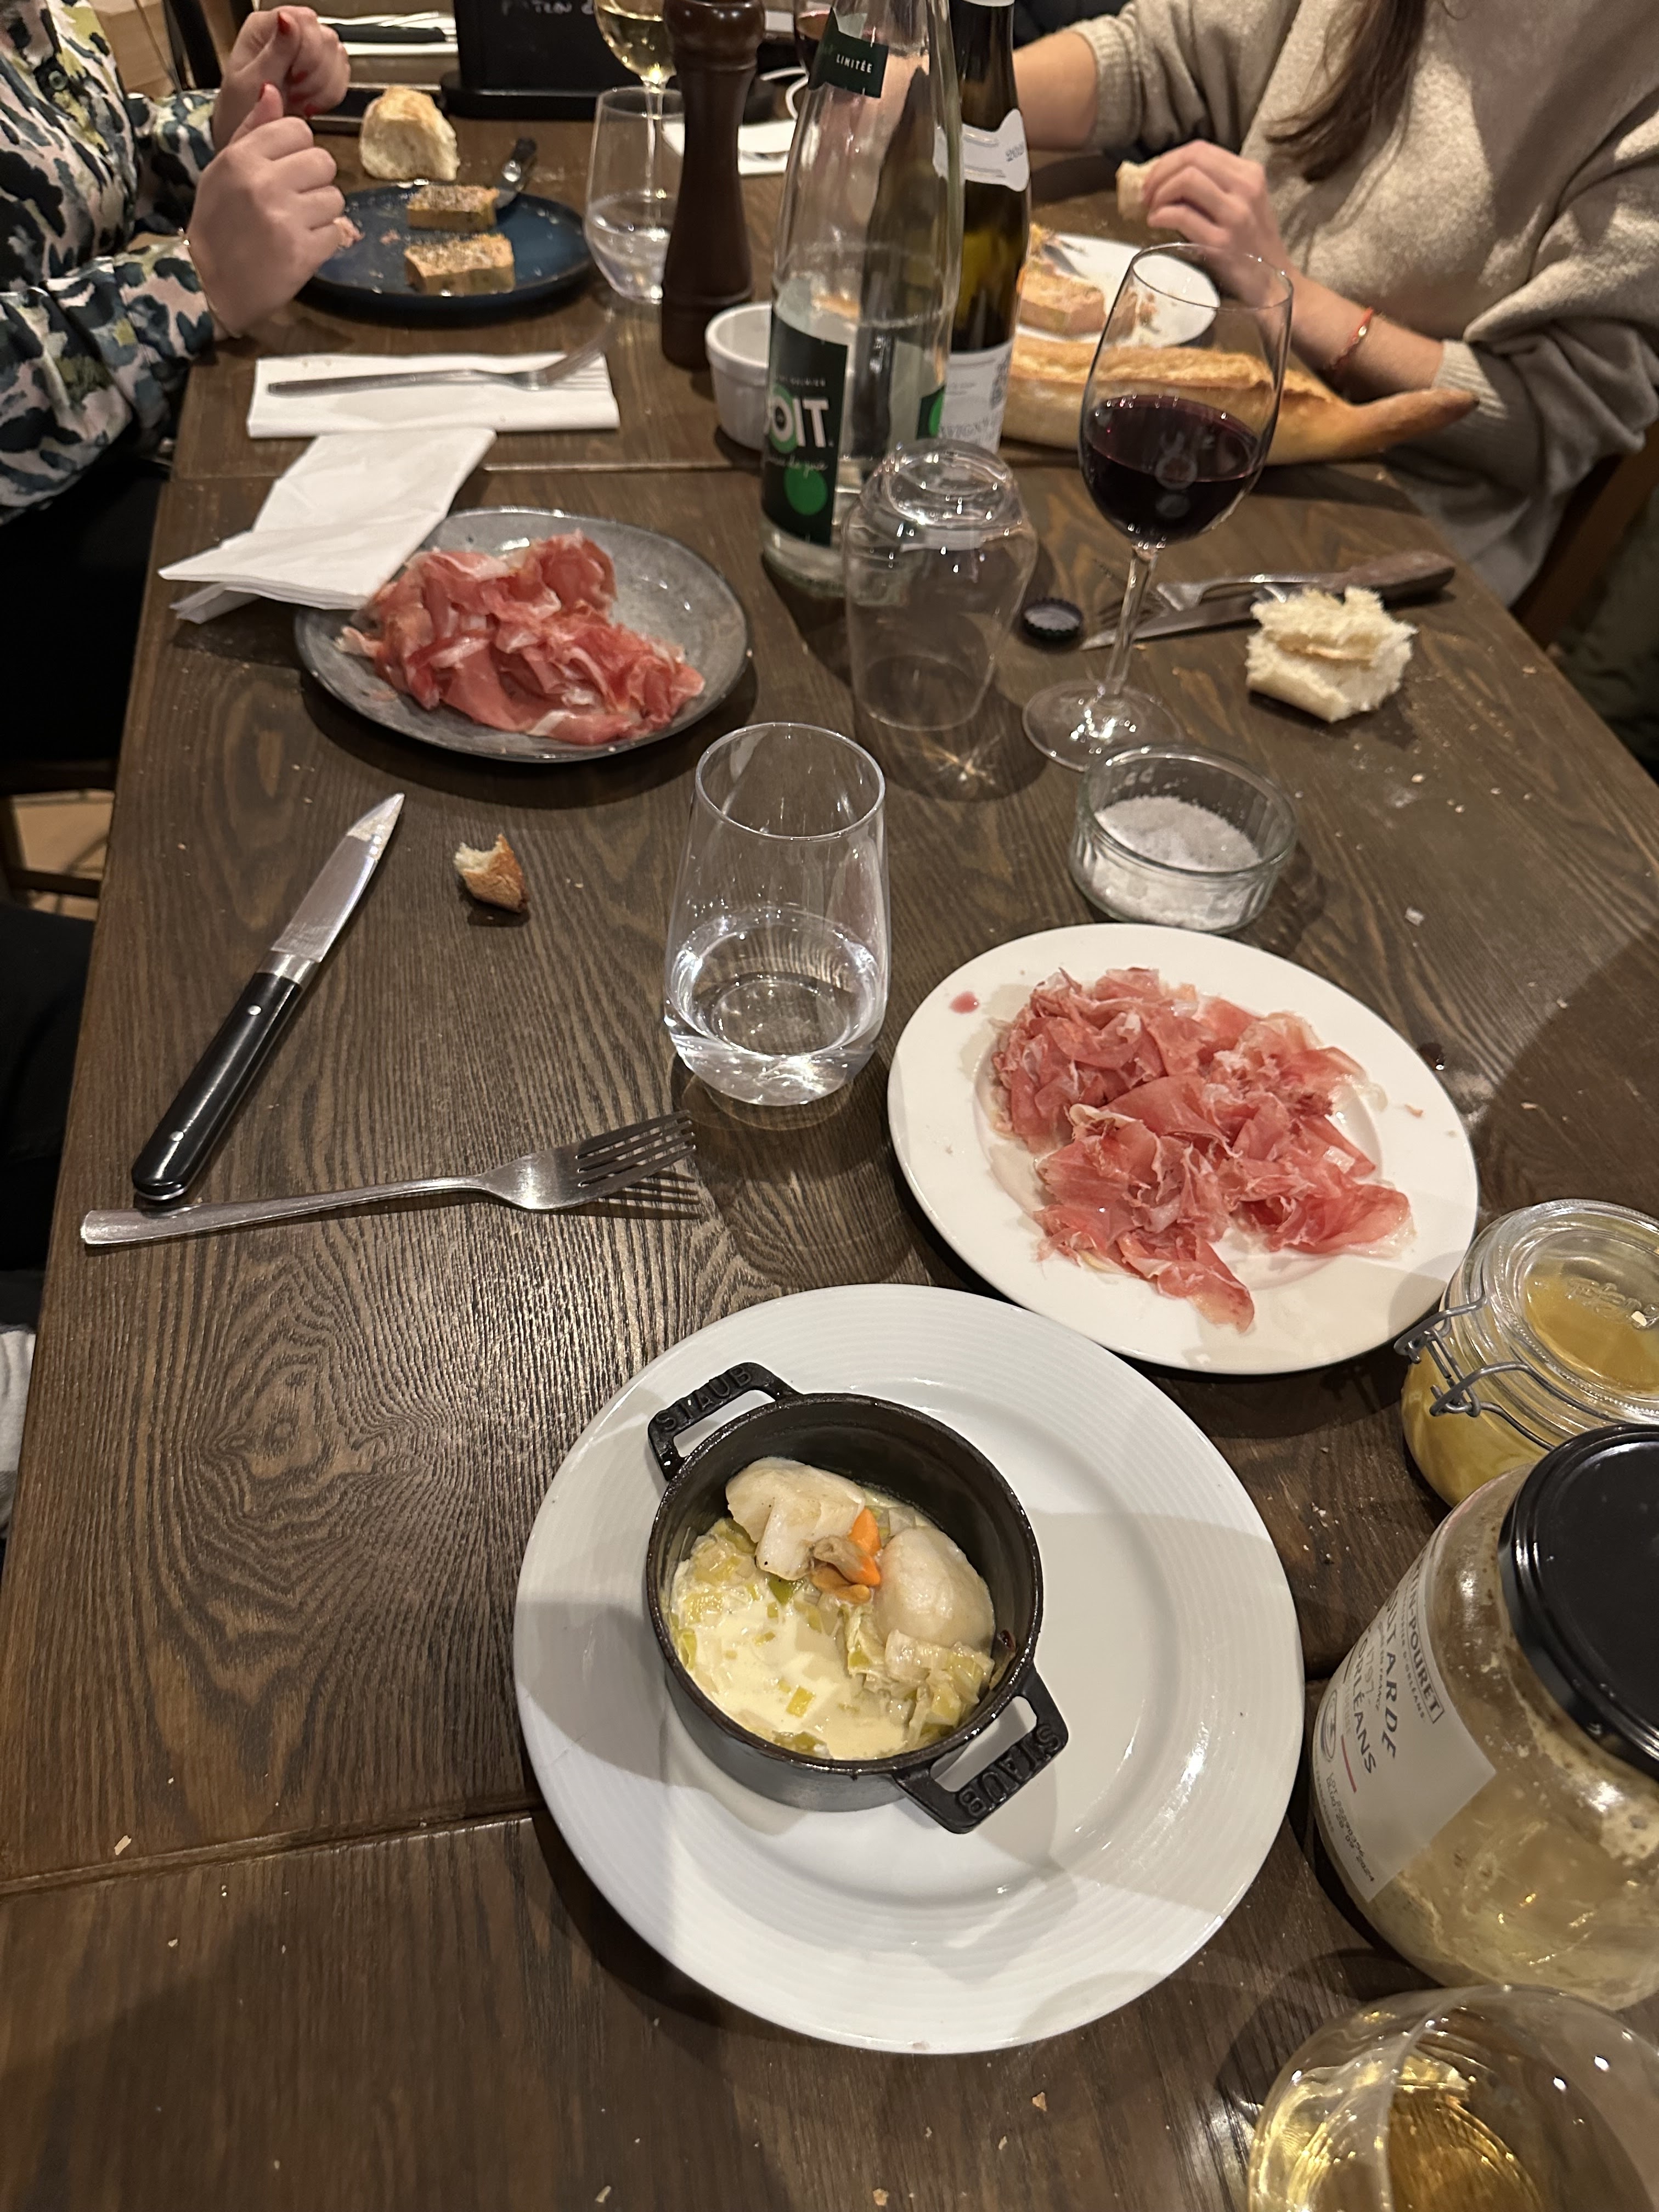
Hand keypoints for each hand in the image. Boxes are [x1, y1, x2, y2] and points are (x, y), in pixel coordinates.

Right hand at [189, 86, 346, 334]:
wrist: (209, 286)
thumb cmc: (216, 226)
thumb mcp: (222, 171)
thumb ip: (251, 131)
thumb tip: (274, 93)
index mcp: (242, 158)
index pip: (299, 130)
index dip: (299, 150)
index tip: (287, 170)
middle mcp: (264, 183)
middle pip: (324, 161)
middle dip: (314, 181)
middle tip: (294, 201)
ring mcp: (286, 218)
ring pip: (335, 198)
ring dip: (321, 213)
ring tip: (295, 226)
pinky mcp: (304, 252)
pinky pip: (337, 233)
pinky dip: (324, 242)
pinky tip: (300, 247)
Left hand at [213, 7, 349, 147]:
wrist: (252, 139)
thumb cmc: (241, 113)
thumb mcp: (252, 82)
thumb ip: (274, 50)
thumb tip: (288, 19)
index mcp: (264, 27)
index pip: (305, 19)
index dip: (307, 50)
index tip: (294, 77)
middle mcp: (287, 33)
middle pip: (325, 37)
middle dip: (315, 73)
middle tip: (294, 92)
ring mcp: (306, 51)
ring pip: (338, 55)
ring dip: (323, 86)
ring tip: (299, 100)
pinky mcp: (320, 70)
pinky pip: (342, 76)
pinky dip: (330, 95)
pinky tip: (310, 104)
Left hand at [1139, 143, 1292, 275]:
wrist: (1273, 282)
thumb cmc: (1251, 246)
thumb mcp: (1241, 205)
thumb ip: (1213, 188)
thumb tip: (1167, 179)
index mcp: (1250, 173)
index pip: (1201, 149)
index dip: (1169, 160)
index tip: (1154, 178)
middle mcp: (1246, 187)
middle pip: (1192, 159)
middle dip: (1160, 172)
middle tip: (1146, 193)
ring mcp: (1235, 214)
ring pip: (1187, 179)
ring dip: (1160, 191)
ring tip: (1151, 208)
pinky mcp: (1221, 242)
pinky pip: (1183, 215)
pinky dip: (1161, 214)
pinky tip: (1155, 222)